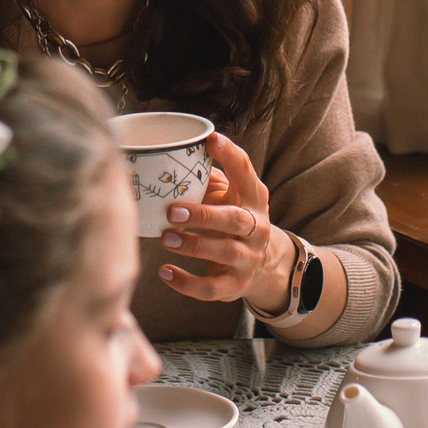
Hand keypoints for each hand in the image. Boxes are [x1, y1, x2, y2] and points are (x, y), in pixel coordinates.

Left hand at [157, 132, 295, 311]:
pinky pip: (212, 288)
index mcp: (254, 199)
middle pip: (236, 219)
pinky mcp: (235, 285)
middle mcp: (257, 227)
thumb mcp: (230, 196)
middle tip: (172, 211)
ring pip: (225, 252)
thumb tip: (166, 153)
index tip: (212, 139)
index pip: (246, 173)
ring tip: (165, 238)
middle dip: (204, 215)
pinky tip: (165, 271)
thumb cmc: (232, 219)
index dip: (231, 155)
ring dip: (194, 245)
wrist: (262, 264)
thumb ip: (208, 178)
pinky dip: (187, 283)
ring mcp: (248, 258)